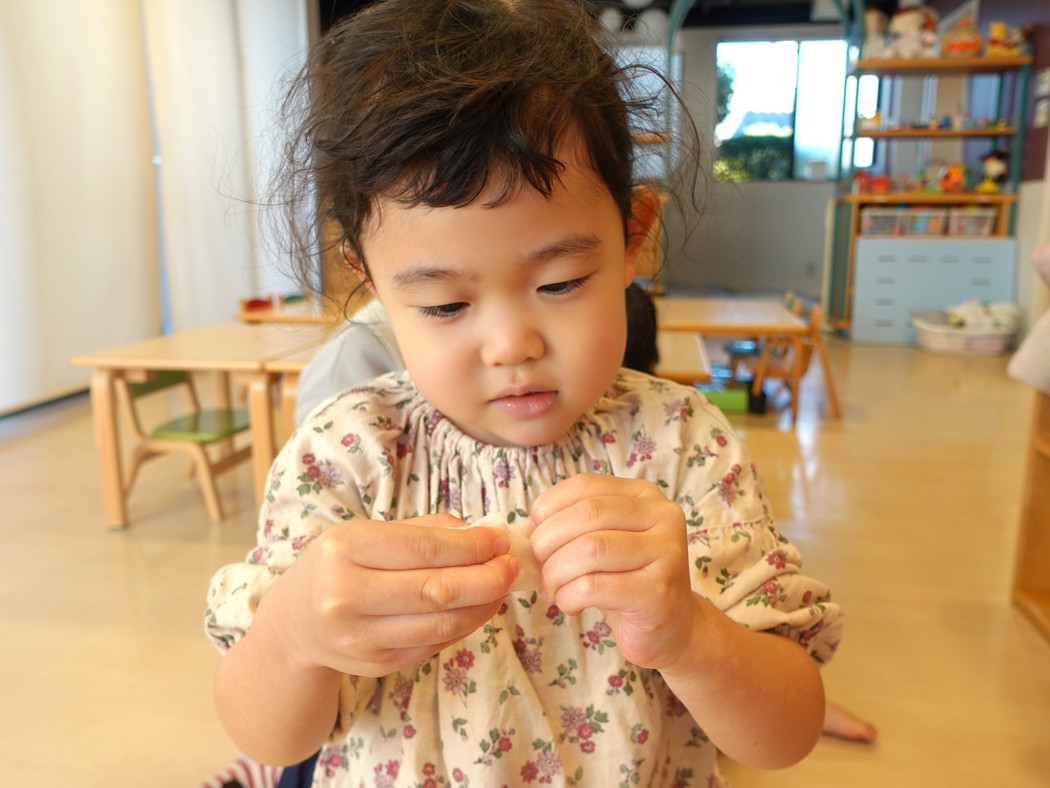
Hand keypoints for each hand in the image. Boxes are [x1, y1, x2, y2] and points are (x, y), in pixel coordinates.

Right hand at [254, 514, 516, 678]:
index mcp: (345, 549)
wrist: (294, 623)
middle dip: (486, 578)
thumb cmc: (339, 566)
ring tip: (501, 586)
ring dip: (483, 605)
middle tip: (511, 566)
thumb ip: (424, 530)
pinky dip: (464, 624)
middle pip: (437, 590)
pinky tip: (477, 607)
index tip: (500, 540)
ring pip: (441, 623)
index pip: (424, 548)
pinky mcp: (376, 664)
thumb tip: (481, 532)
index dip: (471, 546)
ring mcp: (360, 637)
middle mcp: (346, 595)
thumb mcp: (367, 533)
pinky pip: (434, 643)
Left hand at [530, 474, 697, 669]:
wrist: (672, 627)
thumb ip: (575, 524)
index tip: (536, 534)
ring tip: (554, 589)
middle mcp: (662, 516)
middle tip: (541, 568)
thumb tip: (529, 526)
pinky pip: (594, 586)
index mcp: (644, 495)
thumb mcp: (604, 541)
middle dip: (548, 542)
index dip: (548, 508)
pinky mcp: (658, 592)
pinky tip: (571, 605)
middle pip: (586, 515)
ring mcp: (666, 553)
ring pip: (589, 549)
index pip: (585, 486)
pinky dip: (569, 597)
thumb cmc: (627, 581)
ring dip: (556, 573)